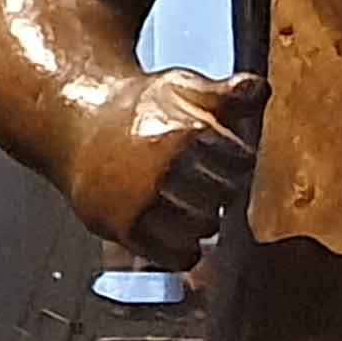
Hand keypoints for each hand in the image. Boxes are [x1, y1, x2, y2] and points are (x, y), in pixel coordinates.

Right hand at [81, 68, 264, 268]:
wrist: (81, 122)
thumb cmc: (141, 107)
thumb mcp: (183, 85)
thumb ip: (228, 92)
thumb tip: (260, 91)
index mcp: (182, 134)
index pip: (240, 163)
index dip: (237, 161)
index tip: (223, 158)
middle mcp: (162, 170)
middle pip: (224, 196)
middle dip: (221, 190)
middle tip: (205, 182)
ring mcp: (141, 201)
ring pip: (202, 228)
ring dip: (204, 220)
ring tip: (191, 205)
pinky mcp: (123, 227)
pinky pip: (173, 255)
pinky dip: (184, 251)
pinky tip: (180, 235)